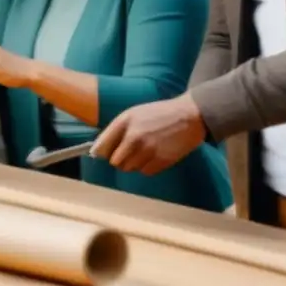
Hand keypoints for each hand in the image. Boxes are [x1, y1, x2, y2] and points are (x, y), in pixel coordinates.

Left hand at [91, 95, 206, 175]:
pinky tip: (154, 154)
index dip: (102, 152)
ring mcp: (148, 150)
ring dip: (133, 163)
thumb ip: (115, 131)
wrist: (189, 116)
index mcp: (125, 122)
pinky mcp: (161, 161)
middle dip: (119, 159)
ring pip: (129, 168)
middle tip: (128, 151)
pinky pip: (145, 172)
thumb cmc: (158, 114)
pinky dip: (147, 167)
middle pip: (115, 162)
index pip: (102, 147)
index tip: (104, 153)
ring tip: (144, 151)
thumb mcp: (133, 114)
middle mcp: (134, 137)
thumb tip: (96, 152)